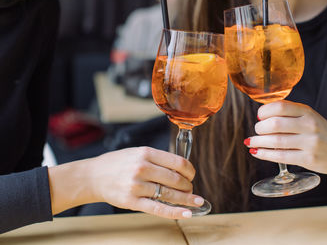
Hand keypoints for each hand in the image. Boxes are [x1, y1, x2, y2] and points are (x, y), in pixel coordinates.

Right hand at [57, 147, 203, 218]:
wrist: (92, 176)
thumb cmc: (116, 163)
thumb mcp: (137, 152)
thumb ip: (157, 159)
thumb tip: (181, 169)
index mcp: (146, 153)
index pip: (178, 162)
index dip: (190, 170)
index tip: (192, 175)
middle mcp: (142, 168)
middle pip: (176, 179)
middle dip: (188, 186)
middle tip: (190, 189)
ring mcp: (137, 185)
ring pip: (169, 194)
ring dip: (185, 199)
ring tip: (195, 201)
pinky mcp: (132, 201)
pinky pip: (158, 208)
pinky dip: (175, 212)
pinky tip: (186, 213)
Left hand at [244, 100, 326, 176]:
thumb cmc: (323, 134)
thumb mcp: (310, 117)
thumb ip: (290, 115)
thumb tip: (261, 116)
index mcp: (308, 112)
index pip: (280, 107)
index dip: (264, 111)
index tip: (259, 116)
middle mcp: (309, 125)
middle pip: (275, 124)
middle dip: (260, 128)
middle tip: (257, 131)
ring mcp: (310, 143)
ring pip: (276, 141)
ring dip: (258, 142)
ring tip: (251, 142)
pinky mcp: (309, 159)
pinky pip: (281, 156)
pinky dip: (265, 154)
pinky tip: (257, 153)